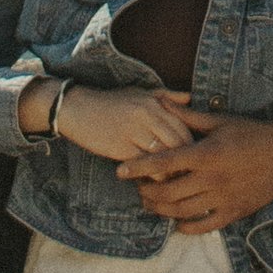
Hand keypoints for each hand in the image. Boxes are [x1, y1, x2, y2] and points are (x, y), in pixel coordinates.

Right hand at [33, 82, 200, 163]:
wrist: (77, 108)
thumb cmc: (110, 102)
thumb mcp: (139, 92)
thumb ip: (165, 96)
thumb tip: (189, 97)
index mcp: (154, 103)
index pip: (183, 126)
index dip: (192, 145)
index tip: (196, 158)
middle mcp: (147, 115)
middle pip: (178, 142)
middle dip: (186, 160)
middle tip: (190, 173)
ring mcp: (134, 131)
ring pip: (164, 155)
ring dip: (171, 170)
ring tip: (175, 180)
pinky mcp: (121, 147)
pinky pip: (146, 165)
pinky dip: (153, 174)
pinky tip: (154, 179)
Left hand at [124, 111, 272, 234]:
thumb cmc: (250, 132)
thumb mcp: (219, 121)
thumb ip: (188, 116)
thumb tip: (161, 102)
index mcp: (206, 153)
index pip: (164, 161)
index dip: (139, 167)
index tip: (120, 171)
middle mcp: (212, 178)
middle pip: (168, 192)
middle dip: (146, 192)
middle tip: (137, 188)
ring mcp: (223, 197)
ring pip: (182, 212)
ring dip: (161, 210)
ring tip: (151, 204)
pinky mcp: (234, 212)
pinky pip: (204, 226)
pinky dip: (186, 228)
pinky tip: (177, 222)